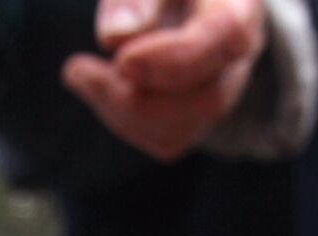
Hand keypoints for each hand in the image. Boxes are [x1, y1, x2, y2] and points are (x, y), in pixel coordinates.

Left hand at [63, 0, 265, 161]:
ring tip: (81, 75)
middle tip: (78, 70)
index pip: (227, 38)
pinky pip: (164, 140)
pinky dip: (123, 122)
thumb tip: (116, 36)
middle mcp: (238, 56)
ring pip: (182, 129)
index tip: (122, 62)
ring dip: (120, 111)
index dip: (175, 59)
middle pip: (206, 99)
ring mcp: (221, 92)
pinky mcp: (196, 118)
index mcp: (238, 5)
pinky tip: (99, 89)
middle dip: (135, 96)